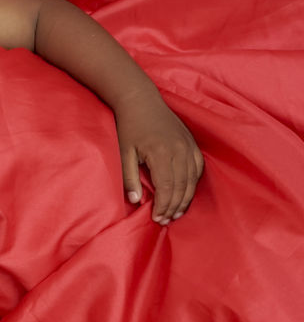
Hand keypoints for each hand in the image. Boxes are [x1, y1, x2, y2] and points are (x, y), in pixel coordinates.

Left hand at [115, 91, 203, 223]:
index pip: (167, 188)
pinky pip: (198, 167)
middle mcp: (179, 150)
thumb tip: (135, 201)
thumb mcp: (123, 153)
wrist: (141, 101)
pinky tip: (186, 193)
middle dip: (174, 206)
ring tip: (176, 213)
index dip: (163, 206)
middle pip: (181, 186)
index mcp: (161, 153)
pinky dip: (194, 183)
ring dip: (185, 198)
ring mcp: (188, 145)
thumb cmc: (129, 128)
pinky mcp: (191, 142)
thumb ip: (129, 178)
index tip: (157, 218)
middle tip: (166, 220)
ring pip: (192, 179)